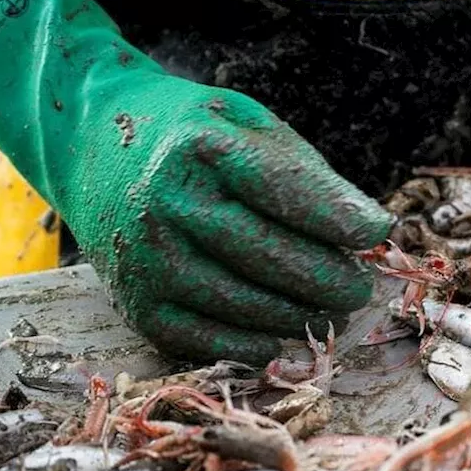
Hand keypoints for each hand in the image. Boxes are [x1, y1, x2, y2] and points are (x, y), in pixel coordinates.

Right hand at [0, 0, 393, 364]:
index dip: (340, 219)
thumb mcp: (248, 125)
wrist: (90, 148)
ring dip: (302, 317)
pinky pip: (208, 341)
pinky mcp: (136, 305)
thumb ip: (309, 176)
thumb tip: (375, 231)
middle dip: (330, 279)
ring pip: (245, 307)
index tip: (380, 233)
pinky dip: (257, 345)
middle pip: (270, 257)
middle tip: (362, 288)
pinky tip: (286, 336)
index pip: (285, 192)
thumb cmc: (192, 136)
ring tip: (334, 310)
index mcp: (201, 149)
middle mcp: (167, 205)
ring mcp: (147, 259)